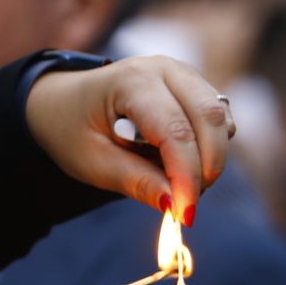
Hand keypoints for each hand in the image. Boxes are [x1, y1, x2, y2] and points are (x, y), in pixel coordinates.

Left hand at [24, 56, 233, 223]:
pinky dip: (210, 148)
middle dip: (207, 169)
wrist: (63, 101)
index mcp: (131, 81)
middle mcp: (164, 68)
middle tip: (187, 205)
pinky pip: (220, 119)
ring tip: (172, 180)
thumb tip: (176, 205)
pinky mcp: (195, 86)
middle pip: (211, 117)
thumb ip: (135, 181)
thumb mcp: (92, 162)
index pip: (175, 131)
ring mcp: (183, 73)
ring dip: (210, 159)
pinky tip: (177, 161)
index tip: (185, 215)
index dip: (186, 177)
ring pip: (222, 119)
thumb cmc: (72, 129)